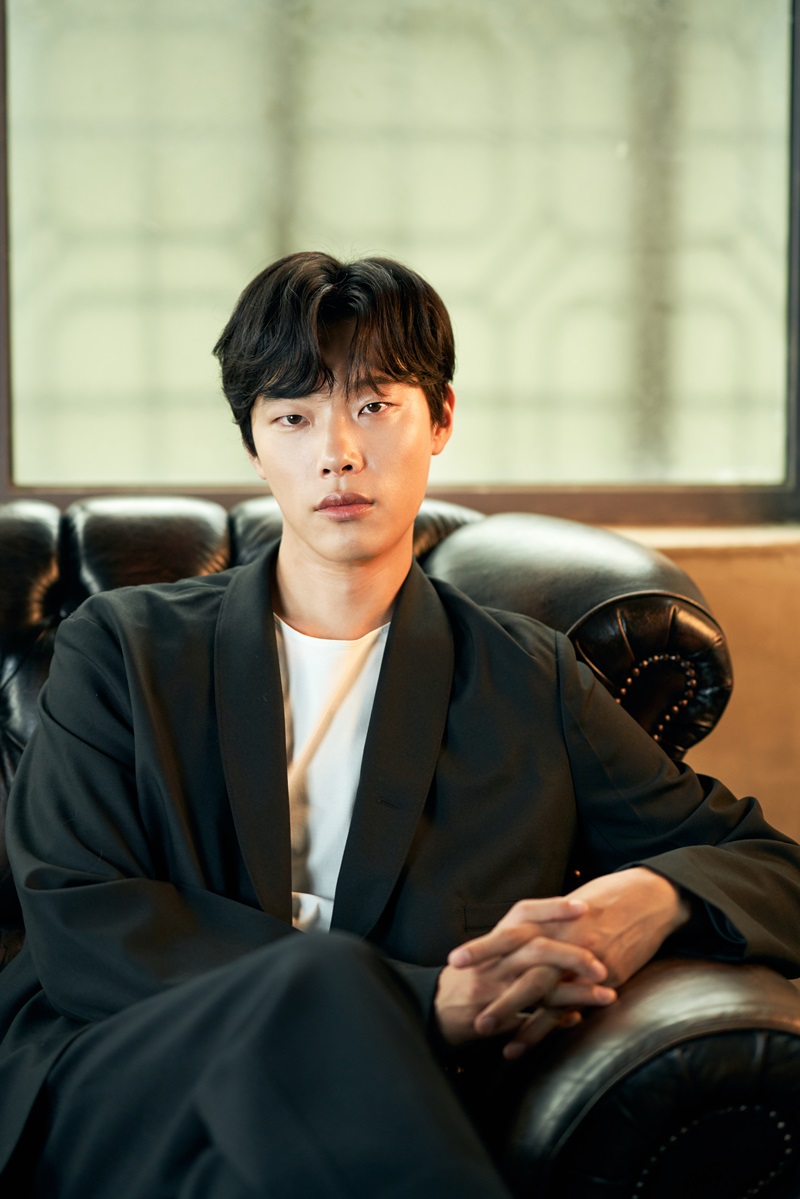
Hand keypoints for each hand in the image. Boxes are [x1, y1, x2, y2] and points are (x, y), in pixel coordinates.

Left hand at [449, 868, 690, 1057]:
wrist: (650, 899)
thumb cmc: (608, 899)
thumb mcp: (573, 905)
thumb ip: (547, 923)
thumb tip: (522, 935)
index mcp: (553, 918)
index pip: (511, 934)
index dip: (483, 947)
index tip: (456, 961)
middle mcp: (565, 938)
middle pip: (522, 965)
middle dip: (493, 988)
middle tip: (466, 1009)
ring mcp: (585, 960)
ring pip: (544, 991)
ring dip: (516, 1016)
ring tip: (491, 1036)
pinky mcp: (605, 979)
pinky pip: (573, 1007)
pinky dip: (547, 1028)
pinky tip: (526, 1045)